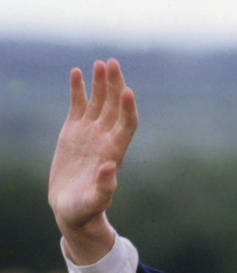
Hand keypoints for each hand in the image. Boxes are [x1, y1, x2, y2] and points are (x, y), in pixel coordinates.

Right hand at [48, 59, 138, 264]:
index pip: (127, 123)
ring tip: (100, 63)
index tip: (127, 91)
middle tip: (113, 63)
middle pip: (115, 106)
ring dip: (100, 83)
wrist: (71, 209)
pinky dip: (78, 89)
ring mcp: (90, 132)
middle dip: (115, 85)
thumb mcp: (95, 201)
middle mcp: (106, 137)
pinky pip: (78, 105)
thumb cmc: (86, 208)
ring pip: (99, 101)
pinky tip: (77, 72)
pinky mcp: (73, 131)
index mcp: (115, 151)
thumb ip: (105, 186)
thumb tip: (110, 167)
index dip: (128, 108)